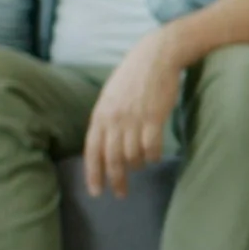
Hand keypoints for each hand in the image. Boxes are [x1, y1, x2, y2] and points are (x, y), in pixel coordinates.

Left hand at [84, 30, 183, 197]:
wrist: (156, 55)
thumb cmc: (134, 75)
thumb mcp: (111, 96)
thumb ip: (106, 118)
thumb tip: (105, 143)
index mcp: (100, 114)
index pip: (92, 151)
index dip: (93, 174)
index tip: (95, 192)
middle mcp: (114, 119)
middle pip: (112, 159)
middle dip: (115, 180)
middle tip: (120, 194)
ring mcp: (133, 119)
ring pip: (132, 155)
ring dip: (137, 165)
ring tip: (141, 165)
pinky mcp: (153, 117)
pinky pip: (151, 147)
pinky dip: (152, 156)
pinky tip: (154, 156)